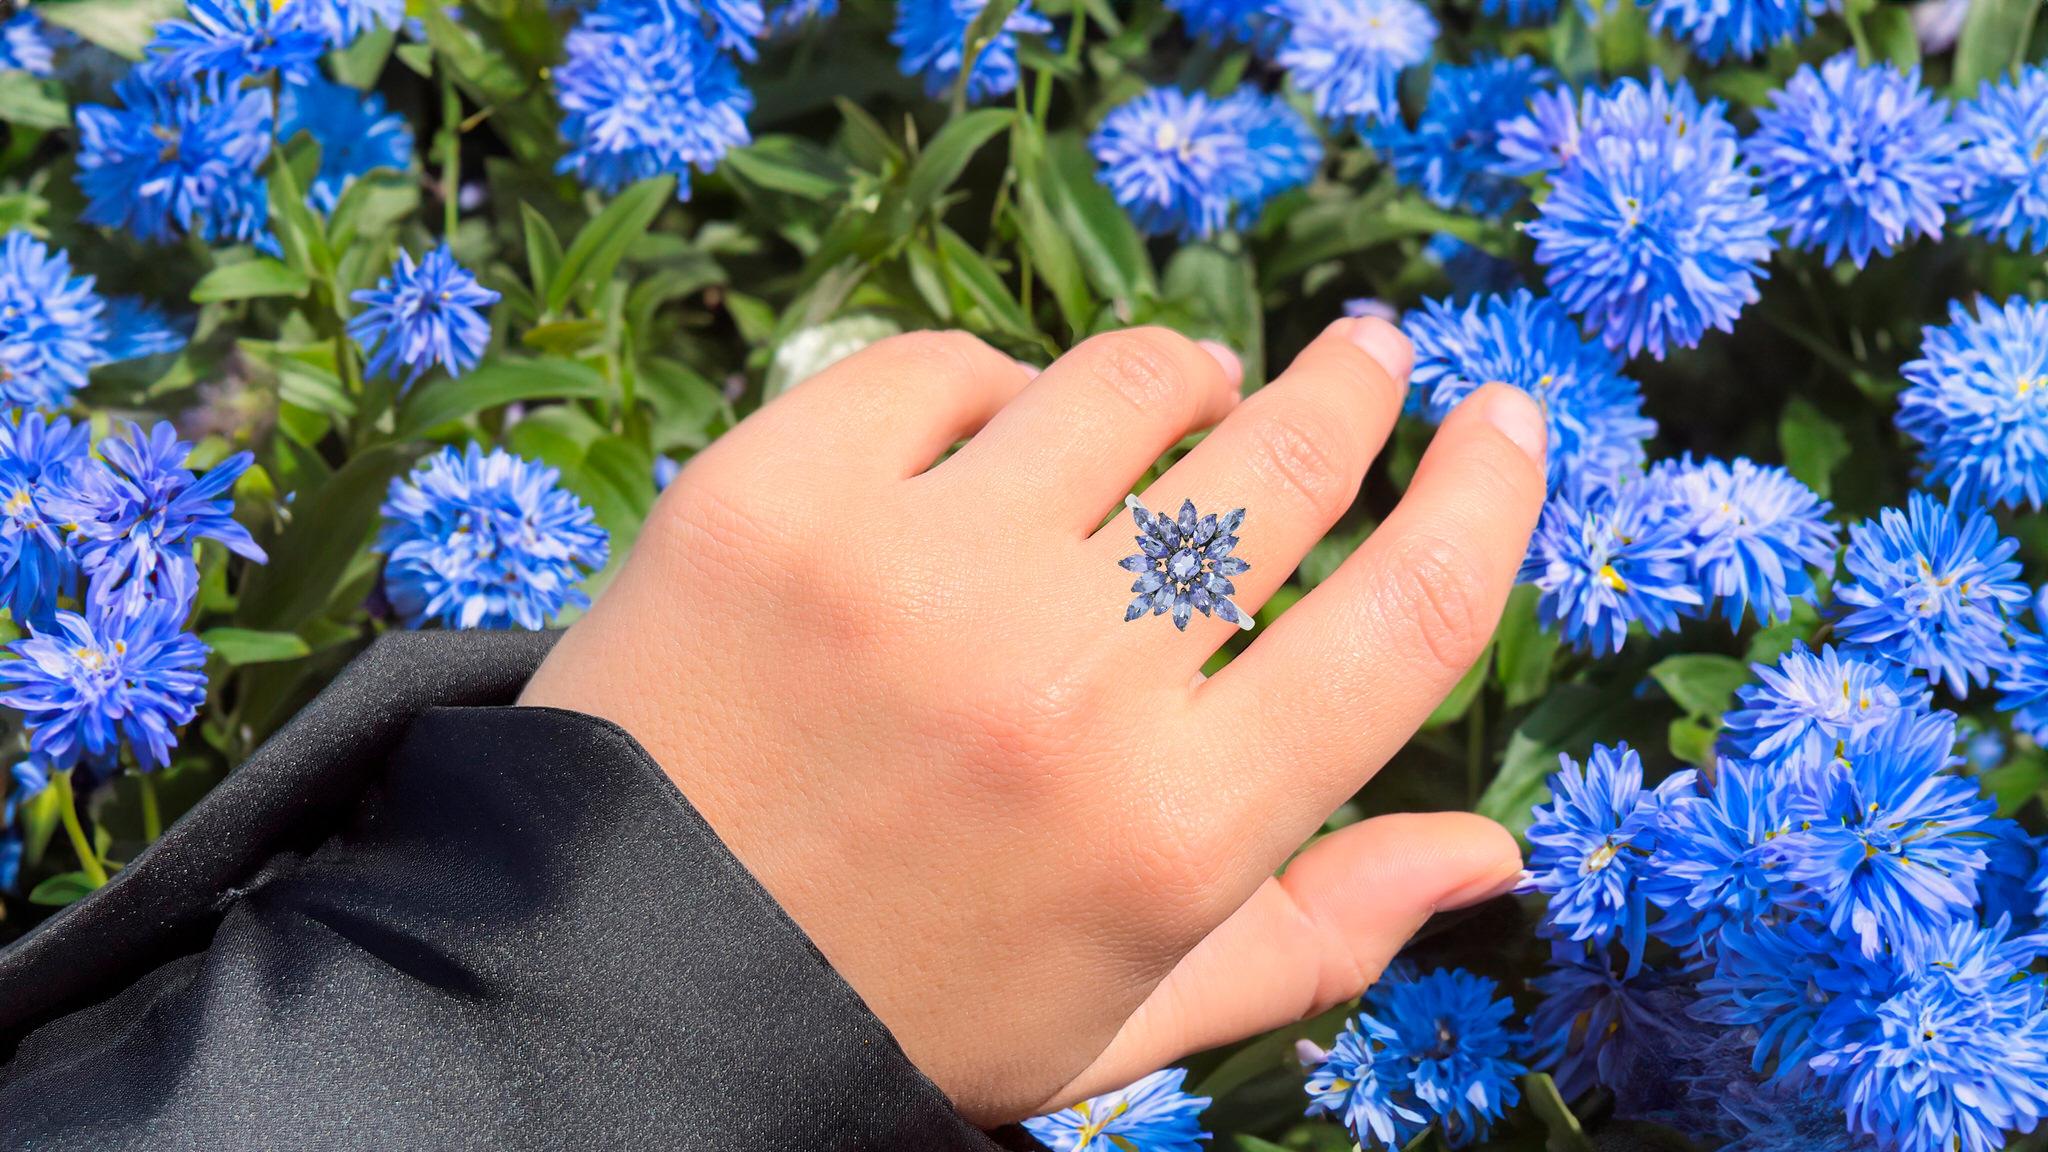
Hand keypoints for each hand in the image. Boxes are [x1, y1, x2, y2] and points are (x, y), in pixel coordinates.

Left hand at [519, 319, 1548, 1123]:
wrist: (614, 979)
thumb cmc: (896, 1008)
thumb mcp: (1123, 1017)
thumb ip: (1317, 933)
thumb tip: (1494, 852)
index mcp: (1173, 830)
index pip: (1409, 621)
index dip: (1487, 501)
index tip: (1509, 427)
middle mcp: (1066, 687)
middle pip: (1284, 467)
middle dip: (1354, 391)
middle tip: (1368, 357)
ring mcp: (914, 573)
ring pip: (1131, 387)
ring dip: (1184, 379)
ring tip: (1186, 396)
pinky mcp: (772, 494)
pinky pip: (946, 367)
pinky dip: (994, 391)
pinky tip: (996, 436)